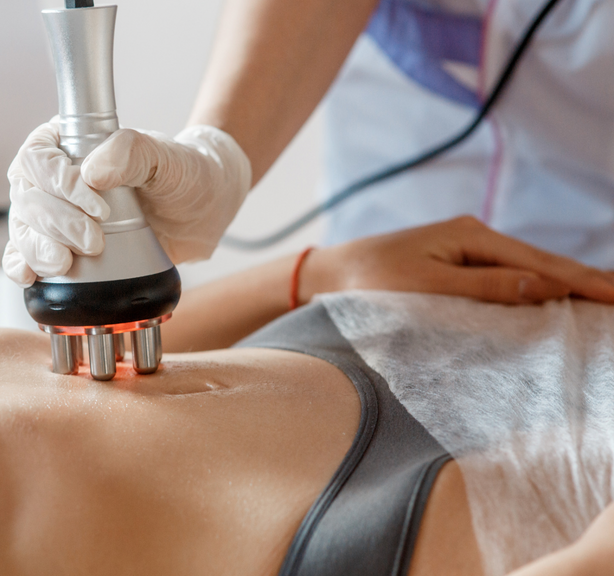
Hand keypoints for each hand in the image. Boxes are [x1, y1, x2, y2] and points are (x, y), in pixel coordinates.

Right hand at [2, 122, 251, 286]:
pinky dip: (21, 266)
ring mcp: (54, 215)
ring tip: (67, 263)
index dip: (57, 183)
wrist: (201, 212)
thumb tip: (91, 173)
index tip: (98, 206)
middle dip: (56, 224)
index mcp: (71, 144)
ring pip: (23, 230)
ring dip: (39, 250)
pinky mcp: (61, 247)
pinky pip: (24, 256)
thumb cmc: (182, 174)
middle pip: (27, 198)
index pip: (38, 157)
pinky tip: (30, 275)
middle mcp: (54, 179)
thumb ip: (131, 152)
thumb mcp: (165, 156)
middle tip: (95, 241)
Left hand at [301, 216, 613, 304]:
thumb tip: (548, 286)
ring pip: (528, 270)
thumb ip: (488, 288)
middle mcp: (474, 237)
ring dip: (566, 284)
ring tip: (605, 297)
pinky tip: (556, 297)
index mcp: (471, 236)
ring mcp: (466, 249)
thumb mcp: (430, 289)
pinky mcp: (455, 264)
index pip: (541, 264)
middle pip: (543, 263)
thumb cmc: (370, 284)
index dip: (584, 282)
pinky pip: (507, 276)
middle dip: (587, 280)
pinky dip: (537, 288)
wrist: (329, 275)